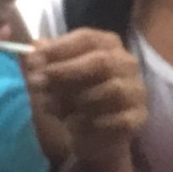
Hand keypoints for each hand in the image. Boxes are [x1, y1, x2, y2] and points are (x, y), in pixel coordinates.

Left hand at [24, 30, 144, 161]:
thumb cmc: (73, 96)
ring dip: (76, 100)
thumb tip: (33, 48)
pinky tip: (72, 125)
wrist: (92, 133)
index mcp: (107, 45)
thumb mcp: (54, 75)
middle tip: (37, 83)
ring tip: (51, 107)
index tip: (33, 60)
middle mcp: (127, 63)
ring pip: (111, 90)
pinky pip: (118, 118)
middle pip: (102, 61)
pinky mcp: (139, 117)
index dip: (59, 48)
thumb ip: (44, 60)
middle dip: (66, 72)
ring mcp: (136, 90)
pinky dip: (92, 122)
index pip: (87, 38)